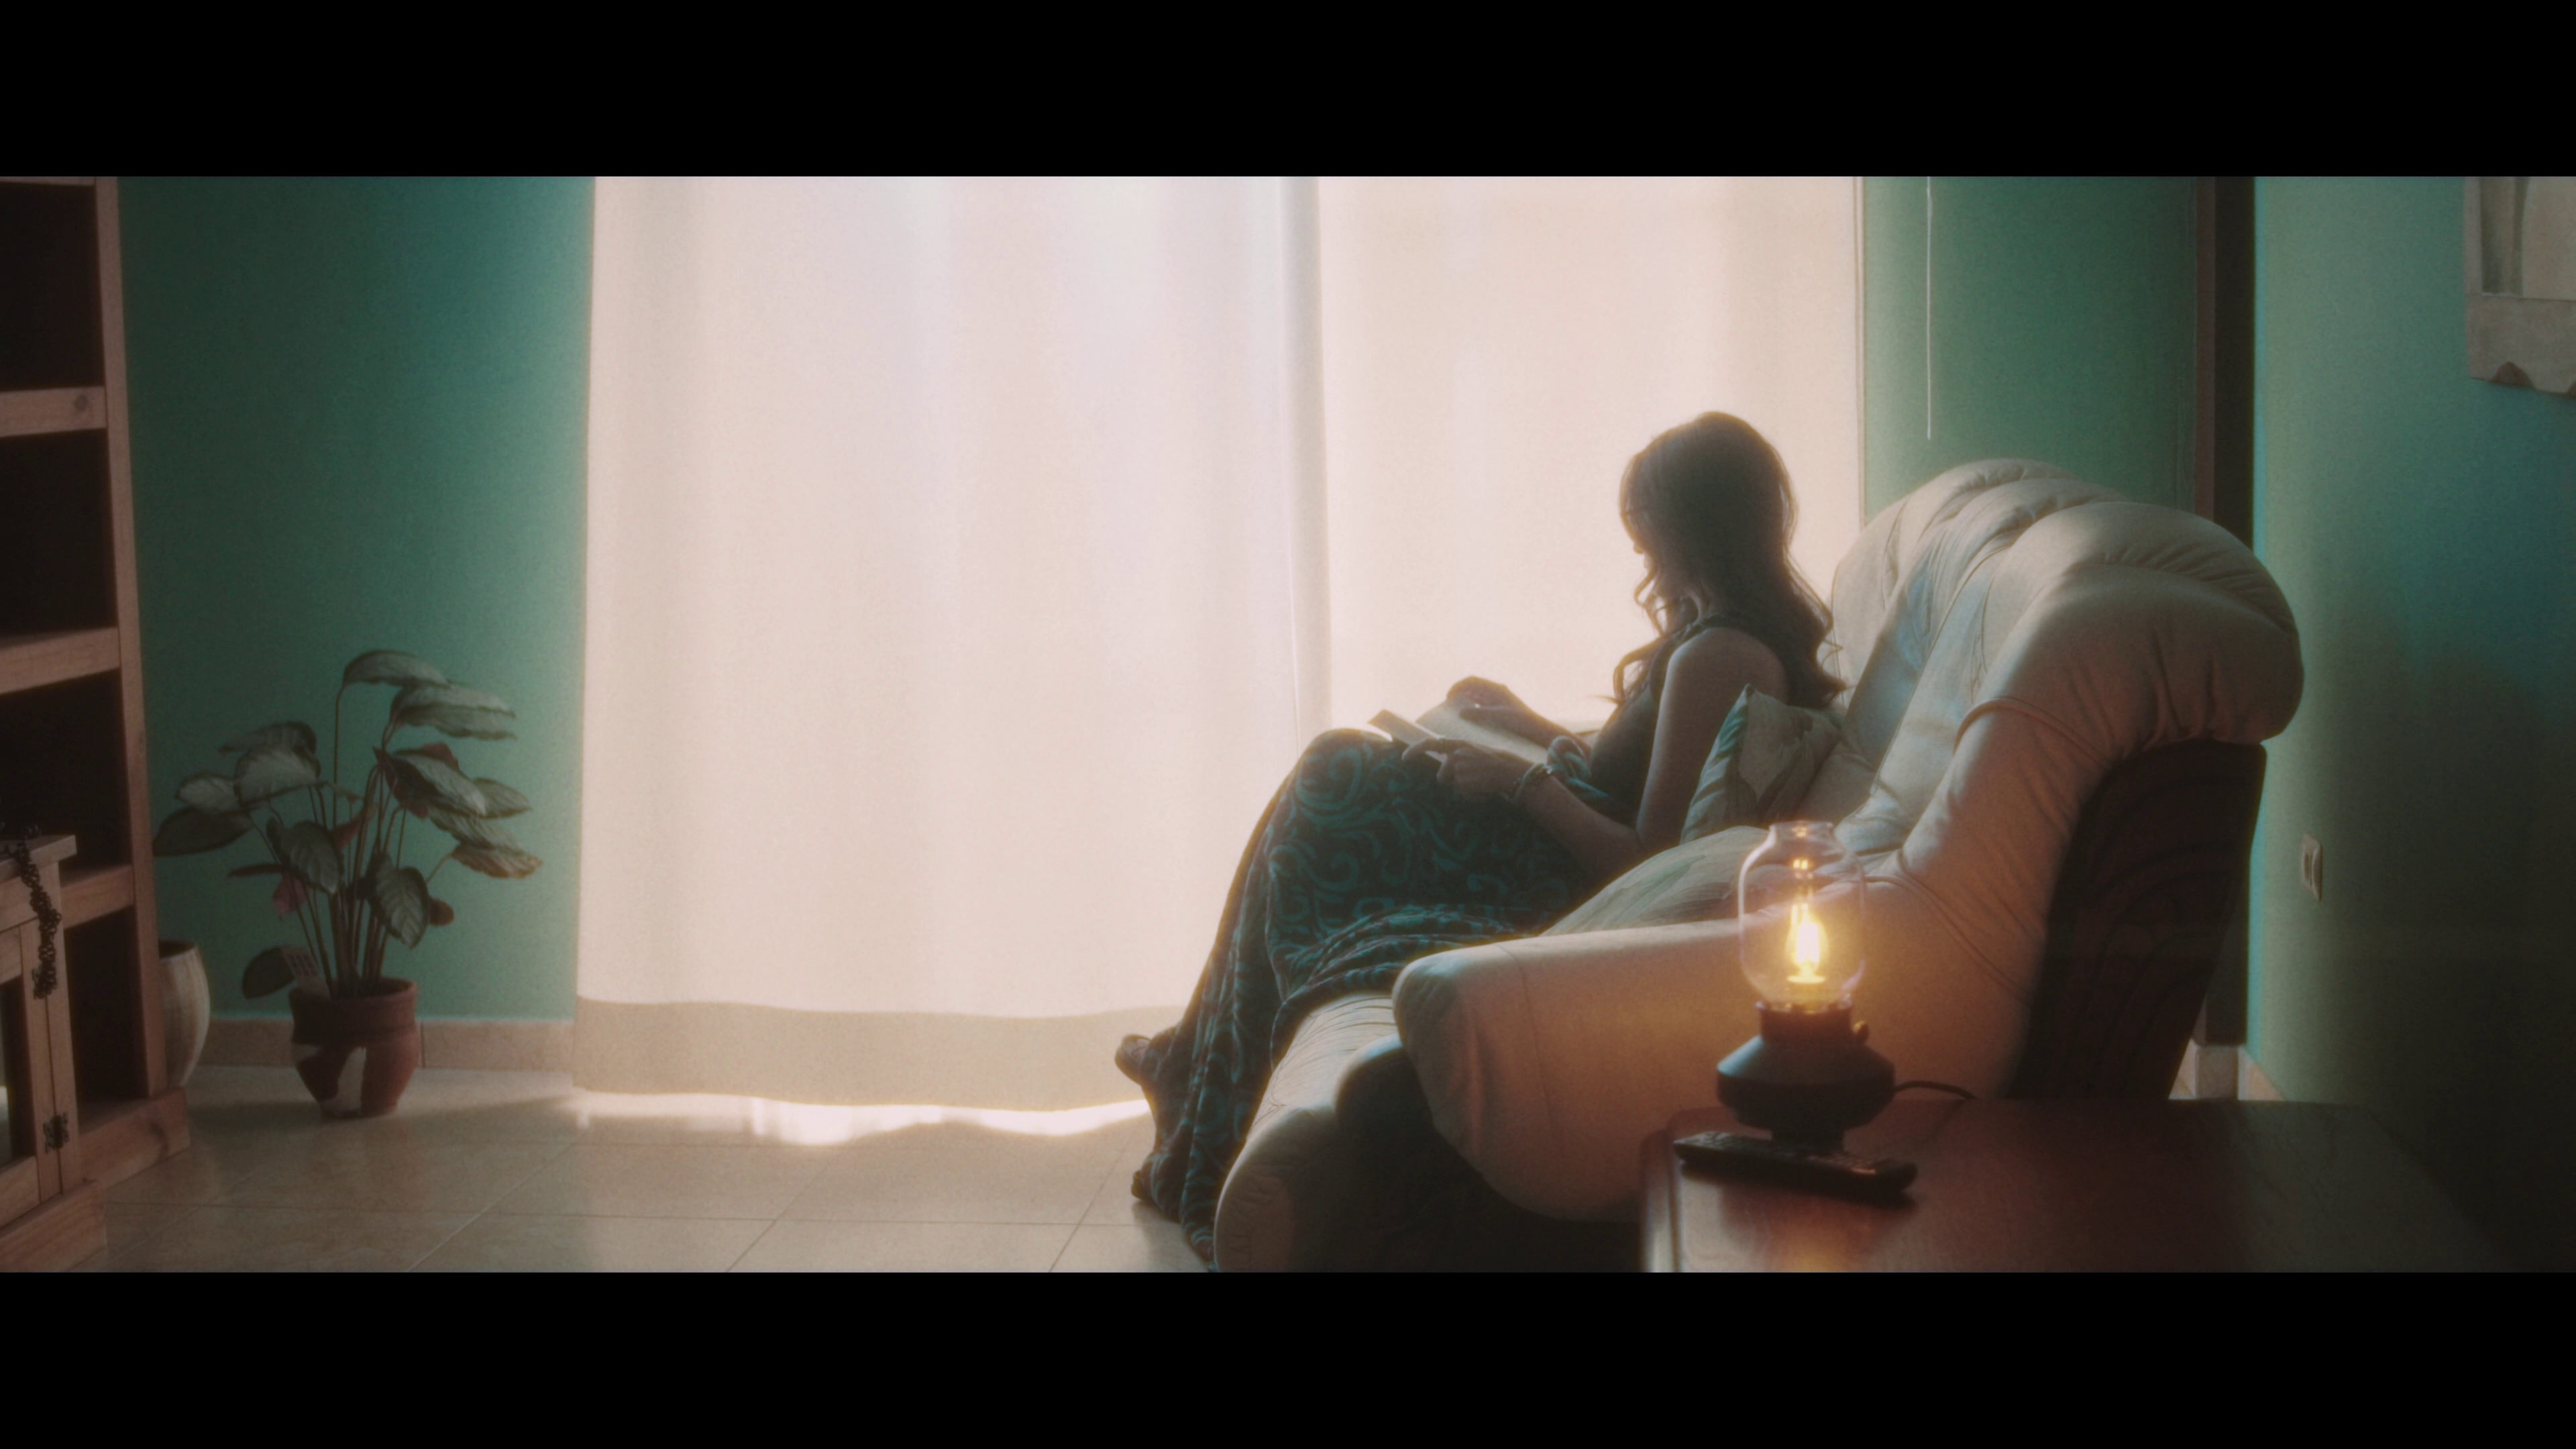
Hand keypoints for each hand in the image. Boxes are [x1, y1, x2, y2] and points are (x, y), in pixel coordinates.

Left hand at [1403, 737, 1530, 802]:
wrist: (1515, 771)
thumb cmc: (1500, 762)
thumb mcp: (1478, 752)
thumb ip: (1461, 756)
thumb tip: (1445, 771)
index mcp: (1461, 743)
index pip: (1431, 743)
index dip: (1415, 750)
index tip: (1404, 758)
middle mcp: (1456, 754)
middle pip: (1442, 775)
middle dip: (1453, 780)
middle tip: (1475, 778)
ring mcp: (1459, 768)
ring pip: (1454, 786)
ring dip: (1466, 788)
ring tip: (1483, 782)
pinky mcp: (1463, 782)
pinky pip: (1463, 794)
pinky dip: (1473, 795)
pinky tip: (1485, 788)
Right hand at [1447, 678, 1561, 746]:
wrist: (1536, 729)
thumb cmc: (1519, 721)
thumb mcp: (1496, 717)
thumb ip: (1477, 713)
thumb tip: (1461, 711)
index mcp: (1496, 688)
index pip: (1471, 680)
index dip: (1457, 686)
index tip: (1448, 698)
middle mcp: (1497, 691)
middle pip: (1473, 687)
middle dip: (1460, 693)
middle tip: (1449, 705)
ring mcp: (1498, 699)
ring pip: (1477, 695)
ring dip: (1466, 700)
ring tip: (1456, 711)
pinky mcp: (1500, 708)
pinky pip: (1482, 704)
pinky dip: (1473, 707)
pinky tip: (1469, 717)